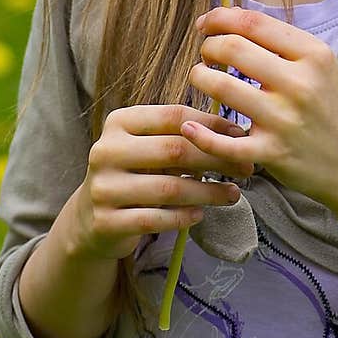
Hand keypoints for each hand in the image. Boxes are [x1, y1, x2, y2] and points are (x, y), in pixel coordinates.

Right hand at [71, 105, 248, 261]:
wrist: (91, 218)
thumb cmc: (133, 175)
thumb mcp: (148, 147)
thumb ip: (180, 136)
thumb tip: (236, 134)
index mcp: (119, 122)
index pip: (174, 116)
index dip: (212, 124)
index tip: (241, 135)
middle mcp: (106, 150)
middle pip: (175, 150)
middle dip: (217, 158)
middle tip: (247, 167)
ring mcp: (104, 187)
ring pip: (169, 189)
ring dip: (208, 192)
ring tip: (233, 194)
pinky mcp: (106, 222)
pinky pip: (156, 219)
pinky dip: (184, 217)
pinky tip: (201, 214)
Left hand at [181, 6, 337, 213]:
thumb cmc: (335, 112)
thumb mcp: (324, 68)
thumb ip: (285, 46)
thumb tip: (234, 21)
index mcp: (313, 55)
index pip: (253, 22)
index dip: (220, 18)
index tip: (206, 25)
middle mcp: (299, 83)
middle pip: (232, 48)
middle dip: (208, 47)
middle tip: (206, 56)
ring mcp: (285, 119)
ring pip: (221, 86)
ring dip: (200, 79)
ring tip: (203, 80)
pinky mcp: (272, 153)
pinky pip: (222, 142)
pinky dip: (200, 134)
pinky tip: (191, 127)